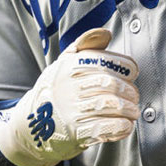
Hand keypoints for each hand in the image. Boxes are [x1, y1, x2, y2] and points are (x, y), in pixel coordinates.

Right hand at [0, 28, 139, 165]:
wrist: (32, 123)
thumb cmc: (55, 89)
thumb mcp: (64, 62)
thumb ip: (86, 45)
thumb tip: (105, 33)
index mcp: (69, 66)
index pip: (105, 61)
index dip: (124, 67)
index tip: (131, 73)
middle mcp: (70, 87)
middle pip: (110, 84)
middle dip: (129, 91)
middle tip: (133, 95)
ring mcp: (72, 110)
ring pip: (110, 106)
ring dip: (128, 109)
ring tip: (132, 111)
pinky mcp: (76, 133)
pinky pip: (105, 128)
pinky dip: (121, 127)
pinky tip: (125, 125)